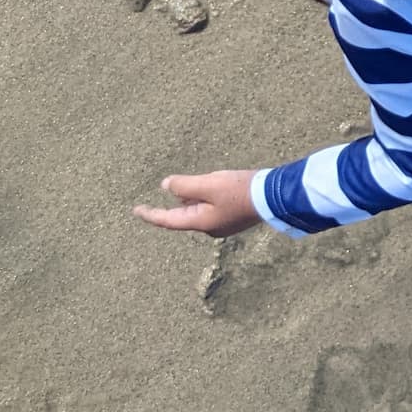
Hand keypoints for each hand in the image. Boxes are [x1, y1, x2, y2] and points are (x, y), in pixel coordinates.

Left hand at [135, 170, 262, 236]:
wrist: (275, 196)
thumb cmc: (241, 191)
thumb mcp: (208, 184)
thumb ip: (183, 185)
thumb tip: (166, 186)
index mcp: (200, 222)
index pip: (167, 220)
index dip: (150, 214)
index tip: (136, 210)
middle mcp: (211, 227)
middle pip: (185, 215)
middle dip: (176, 203)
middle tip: (169, 189)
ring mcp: (224, 223)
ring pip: (199, 211)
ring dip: (192, 199)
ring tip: (188, 187)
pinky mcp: (236, 217)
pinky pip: (213, 208)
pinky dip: (206, 198)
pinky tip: (211, 187)